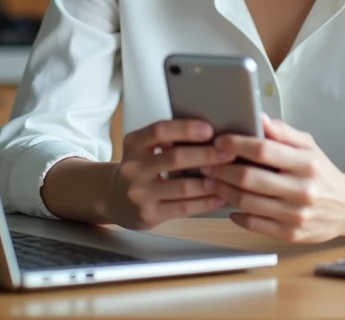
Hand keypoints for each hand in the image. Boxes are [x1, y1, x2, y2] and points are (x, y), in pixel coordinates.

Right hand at [95, 119, 234, 229]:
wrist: (113, 199)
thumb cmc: (141, 168)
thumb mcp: (144, 148)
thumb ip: (167, 140)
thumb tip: (211, 134)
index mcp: (133, 143)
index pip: (160, 131)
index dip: (185, 129)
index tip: (209, 129)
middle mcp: (133, 167)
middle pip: (174, 158)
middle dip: (205, 155)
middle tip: (229, 153)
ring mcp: (139, 193)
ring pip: (182, 187)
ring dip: (210, 181)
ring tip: (230, 176)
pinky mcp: (148, 214)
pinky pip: (183, 208)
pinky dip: (205, 202)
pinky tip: (221, 197)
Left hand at [202, 115, 344, 242]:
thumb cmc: (322, 173)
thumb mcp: (309, 146)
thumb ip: (283, 133)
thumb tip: (258, 117)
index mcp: (306, 163)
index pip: (264, 150)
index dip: (237, 145)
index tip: (220, 141)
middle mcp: (302, 189)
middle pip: (250, 178)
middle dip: (221, 170)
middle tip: (205, 163)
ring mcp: (296, 214)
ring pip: (247, 202)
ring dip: (223, 191)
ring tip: (211, 181)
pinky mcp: (291, 234)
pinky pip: (254, 223)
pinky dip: (236, 214)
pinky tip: (229, 204)